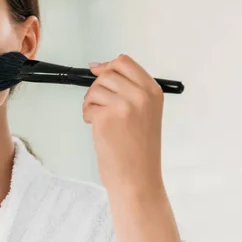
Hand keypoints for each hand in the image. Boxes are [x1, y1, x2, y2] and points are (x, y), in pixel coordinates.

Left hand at [83, 54, 164, 193]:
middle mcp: (140, 95)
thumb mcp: (145, 113)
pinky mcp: (106, 117)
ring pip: (95, 89)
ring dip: (91, 103)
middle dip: (98, 89)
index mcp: (153, 92)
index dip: (108, 66)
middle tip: (102, 107)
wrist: (137, 179)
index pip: (124, 62)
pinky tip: (98, 128)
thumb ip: (129, 90)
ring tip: (101, 121)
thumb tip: (99, 67)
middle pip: (107, 73)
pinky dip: (88, 115)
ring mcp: (123, 105)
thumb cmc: (139, 152)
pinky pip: (88, 105)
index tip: (99, 73)